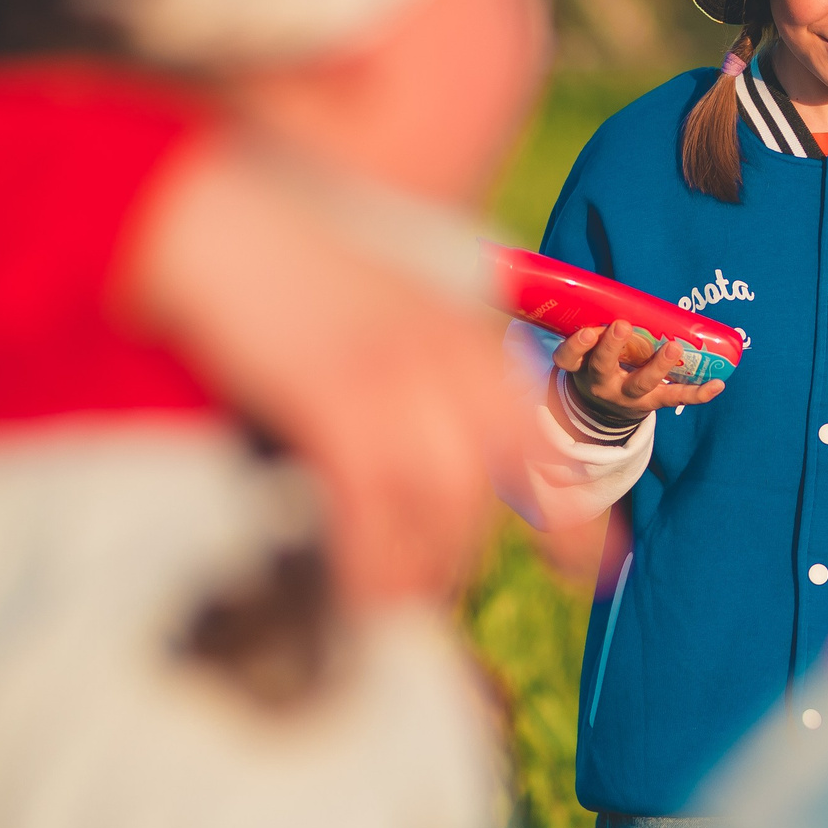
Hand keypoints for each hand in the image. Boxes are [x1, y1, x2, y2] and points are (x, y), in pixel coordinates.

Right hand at [128, 146, 563, 604]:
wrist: (226, 236)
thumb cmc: (306, 288)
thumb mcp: (402, 325)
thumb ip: (445, 388)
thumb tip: (471, 473)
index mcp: (478, 345)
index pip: (555, 440)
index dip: (582, 516)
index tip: (601, 571)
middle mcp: (455, 364)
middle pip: (499, 487)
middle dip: (469, 555)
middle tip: (437, 588)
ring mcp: (400, 383)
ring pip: (443, 509)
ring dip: (421, 567)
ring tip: (392, 591)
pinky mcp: (339, 405)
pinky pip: (374, 511)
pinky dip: (371, 561)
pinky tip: (360, 584)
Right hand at [554, 320, 726, 425]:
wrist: (606, 408)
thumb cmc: (600, 363)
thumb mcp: (588, 349)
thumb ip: (598, 324)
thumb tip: (615, 287)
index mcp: (582, 367)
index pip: (569, 358)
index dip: (576, 346)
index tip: (586, 330)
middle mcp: (602, 384)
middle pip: (603, 368)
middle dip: (611, 347)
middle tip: (621, 325)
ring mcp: (629, 397)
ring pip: (642, 384)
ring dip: (658, 365)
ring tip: (674, 347)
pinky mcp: (653, 403)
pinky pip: (676, 397)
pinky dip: (698, 393)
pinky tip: (717, 385)